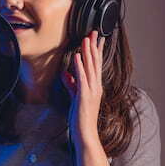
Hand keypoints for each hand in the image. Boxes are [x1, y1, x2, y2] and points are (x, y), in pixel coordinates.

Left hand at [61, 30, 104, 145]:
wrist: (85, 133)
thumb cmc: (80, 117)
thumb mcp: (74, 97)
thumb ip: (71, 84)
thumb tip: (66, 74)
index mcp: (95, 86)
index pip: (96, 65)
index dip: (97, 51)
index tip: (98, 38)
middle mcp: (96, 86)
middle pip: (95, 62)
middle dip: (94, 46)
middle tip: (94, 32)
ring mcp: (91, 90)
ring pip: (90, 67)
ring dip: (87, 52)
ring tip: (85, 39)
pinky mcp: (84, 95)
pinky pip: (82, 77)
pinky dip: (79, 66)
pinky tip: (77, 56)